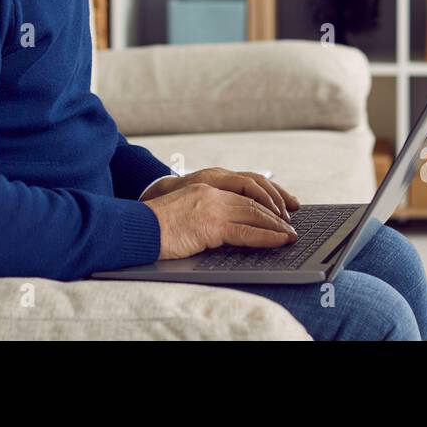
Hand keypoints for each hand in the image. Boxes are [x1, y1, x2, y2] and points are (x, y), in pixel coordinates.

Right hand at [141, 182, 298, 259]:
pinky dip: (266, 237)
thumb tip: (225, 226)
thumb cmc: (155, 224)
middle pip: (254, 197)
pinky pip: (246, 231)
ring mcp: (211, 206)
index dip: (267, 196)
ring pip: (254, 213)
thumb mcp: (185, 209)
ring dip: (276, 225)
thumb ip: (205, 209)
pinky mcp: (210, 224)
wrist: (135, 227)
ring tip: (290, 235)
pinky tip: (278, 241)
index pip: (245, 185)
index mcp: (205, 184)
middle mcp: (211, 190)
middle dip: (276, 211)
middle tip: (291, 224)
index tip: (282, 206)